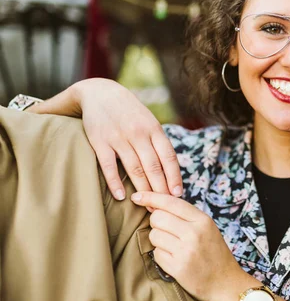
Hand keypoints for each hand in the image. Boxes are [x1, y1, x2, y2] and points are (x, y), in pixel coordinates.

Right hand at [73, 78, 182, 199]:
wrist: (100, 93)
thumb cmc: (129, 112)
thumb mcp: (149, 121)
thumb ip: (158, 142)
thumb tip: (171, 169)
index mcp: (154, 129)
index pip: (168, 156)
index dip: (174, 176)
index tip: (178, 194)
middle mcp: (139, 133)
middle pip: (153, 166)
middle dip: (160, 189)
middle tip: (164, 207)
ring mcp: (119, 137)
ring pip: (134, 168)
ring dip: (142, 189)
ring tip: (147, 205)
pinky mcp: (100, 141)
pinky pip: (109, 166)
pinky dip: (116, 182)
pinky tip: (121, 196)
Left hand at [130, 191, 247, 300]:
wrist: (225, 282)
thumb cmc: (213, 253)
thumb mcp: (206, 228)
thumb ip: (185, 216)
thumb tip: (154, 204)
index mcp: (202, 220)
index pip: (170, 202)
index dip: (150, 197)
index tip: (137, 196)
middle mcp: (194, 233)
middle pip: (157, 217)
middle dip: (156, 223)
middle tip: (167, 232)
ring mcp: (185, 251)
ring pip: (154, 235)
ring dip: (158, 241)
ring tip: (173, 247)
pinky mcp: (177, 267)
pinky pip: (156, 254)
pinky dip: (161, 256)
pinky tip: (174, 260)